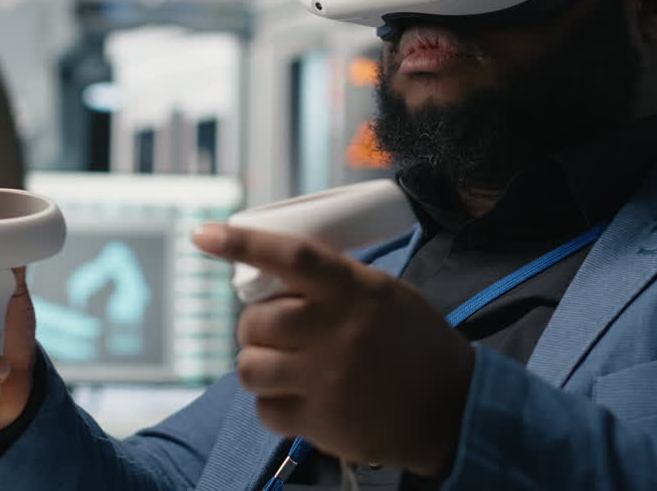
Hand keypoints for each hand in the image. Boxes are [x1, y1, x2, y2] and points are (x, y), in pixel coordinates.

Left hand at [192, 224, 474, 476]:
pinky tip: (295, 398)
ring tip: (281, 366)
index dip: (241, 243)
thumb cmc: (415, 343)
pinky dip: (271, 404)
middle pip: (255, 321)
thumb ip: (338, 282)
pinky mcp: (320, 422)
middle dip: (253, 327)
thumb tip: (277, 268)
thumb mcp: (386, 294)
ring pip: (249, 367)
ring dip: (257, 365)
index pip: (289, 256)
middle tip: (273, 332)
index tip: (203, 235)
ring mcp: (324, 379)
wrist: (453, 409)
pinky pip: (264, 410)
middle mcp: (335, 331)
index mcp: (353, 290)